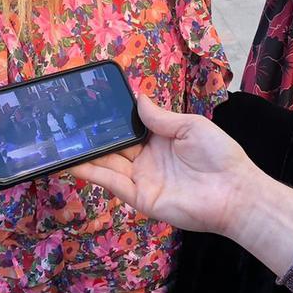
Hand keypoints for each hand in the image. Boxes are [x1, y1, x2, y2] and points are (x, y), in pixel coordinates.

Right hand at [70, 96, 292, 275]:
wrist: (233, 192)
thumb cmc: (218, 155)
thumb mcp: (189, 126)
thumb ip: (160, 116)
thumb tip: (138, 96)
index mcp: (161, 139)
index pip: (129, 126)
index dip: (112, 117)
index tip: (89, 104)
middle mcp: (147, 158)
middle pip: (113, 145)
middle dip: (92, 135)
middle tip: (65, 121)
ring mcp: (141, 178)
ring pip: (106, 163)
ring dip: (85, 153)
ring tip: (59, 140)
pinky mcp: (139, 196)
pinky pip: (110, 182)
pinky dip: (90, 172)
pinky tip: (71, 161)